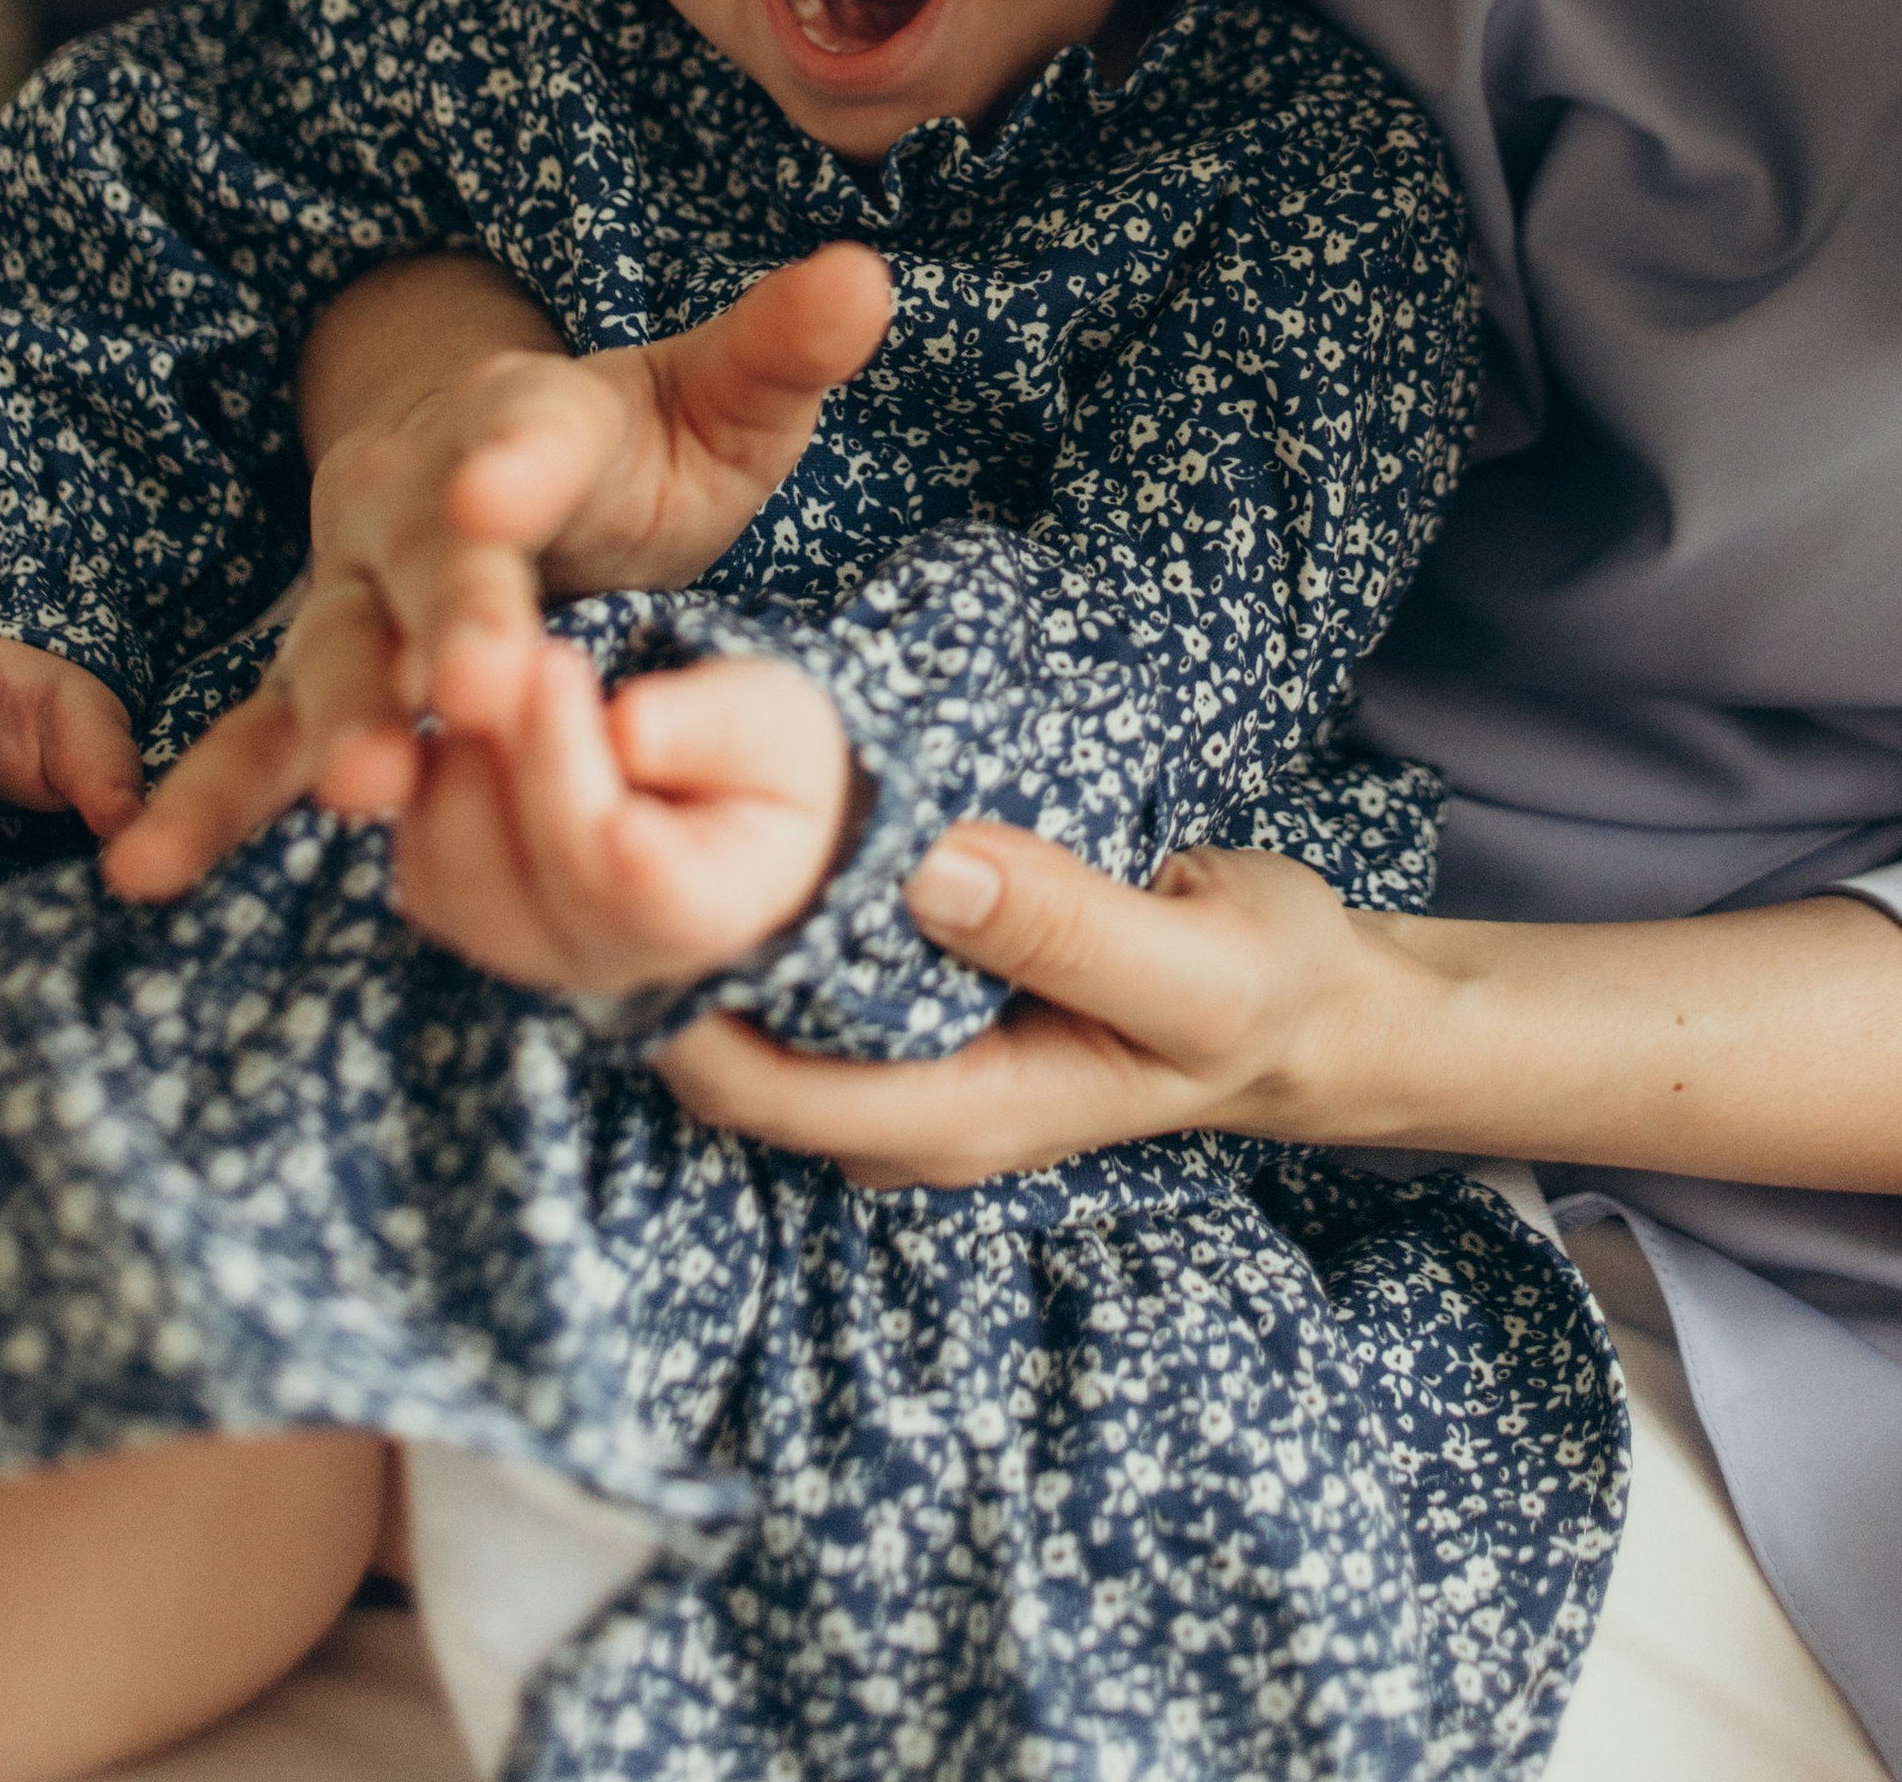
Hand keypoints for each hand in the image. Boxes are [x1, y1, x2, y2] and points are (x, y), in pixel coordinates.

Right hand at [106, 245, 891, 901]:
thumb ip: (782, 352)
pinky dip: (204, 802)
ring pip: (335, 654)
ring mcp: (352, 593)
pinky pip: (253, 742)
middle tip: (482, 690)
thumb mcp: (721, 400)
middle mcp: (413, 499)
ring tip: (362, 790)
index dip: (511, 469)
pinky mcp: (320, 676)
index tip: (496, 497)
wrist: (504, 475)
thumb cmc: (635, 448)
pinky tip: (147, 871)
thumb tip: (868, 276)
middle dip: (450, 624)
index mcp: (521, 421)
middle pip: (426, 562)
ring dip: (337, 720)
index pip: (525, 441)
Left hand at [389, 641, 854, 1000]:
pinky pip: (419, 858)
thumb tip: (628, 727)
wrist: (716, 798)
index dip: (581, 785)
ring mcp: (526, 946)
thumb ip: (716, 726)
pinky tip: (463, 709)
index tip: (557, 671)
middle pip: (537, 873)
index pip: (637, 879)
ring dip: (463, 761)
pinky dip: (425, 778)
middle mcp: (609, 957)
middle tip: (526, 644)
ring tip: (497, 668)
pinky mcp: (462, 911)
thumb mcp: (775, 719)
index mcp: (710, 911)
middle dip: (525, 748)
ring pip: (456, 875)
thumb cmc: (758, 755)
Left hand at [664, 828, 1901, 1203]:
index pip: (750, 1086)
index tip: (616, 857)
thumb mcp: (1187, 961)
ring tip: (631, 785)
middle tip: (593, 797)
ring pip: (744, 1016)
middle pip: (719, 1059)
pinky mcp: (914, 1011)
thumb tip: (926, 865)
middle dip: (646, 948)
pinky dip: (745, 906)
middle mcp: (902, 1112)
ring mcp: (904, 1068)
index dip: (665, 989)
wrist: (1309, 1006)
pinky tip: (723, 807)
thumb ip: (1062, 922)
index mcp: (954, 1117)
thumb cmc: (1254, 985)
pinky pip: (792, 977)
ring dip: (683, 921)